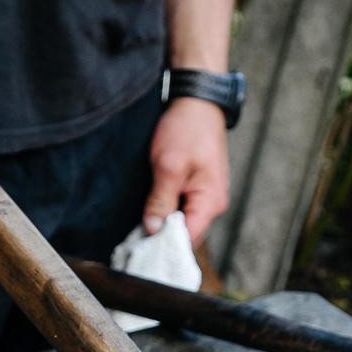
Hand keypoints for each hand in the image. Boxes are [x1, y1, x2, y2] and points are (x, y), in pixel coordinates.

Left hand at [143, 97, 228, 244]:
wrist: (198, 101)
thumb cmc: (186, 130)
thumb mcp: (168, 167)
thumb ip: (161, 201)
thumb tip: (152, 230)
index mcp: (210, 202)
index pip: (189, 239)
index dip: (166, 246)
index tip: (142, 250)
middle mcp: (214, 203)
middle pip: (188, 233)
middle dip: (164, 238)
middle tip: (137, 241)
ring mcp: (208, 195)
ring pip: (185, 221)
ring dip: (165, 224)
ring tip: (142, 227)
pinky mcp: (200, 186)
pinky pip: (185, 208)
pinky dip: (170, 211)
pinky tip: (153, 211)